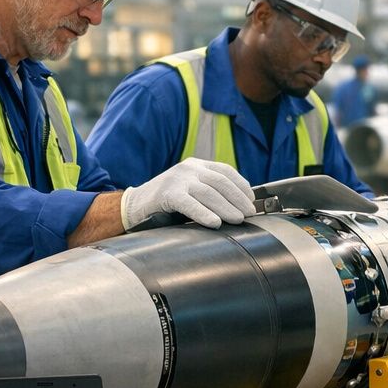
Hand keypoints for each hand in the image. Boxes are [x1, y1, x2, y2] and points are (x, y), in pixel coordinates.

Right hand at [120, 158, 254, 229]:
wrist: (135, 206)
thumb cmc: (168, 202)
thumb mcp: (191, 191)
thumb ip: (211, 193)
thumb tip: (239, 207)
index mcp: (197, 165)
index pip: (226, 171)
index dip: (241, 186)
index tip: (252, 200)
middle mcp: (189, 168)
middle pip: (220, 182)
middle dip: (238, 199)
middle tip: (249, 213)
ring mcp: (178, 179)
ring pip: (208, 193)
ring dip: (226, 207)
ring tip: (237, 219)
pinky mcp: (167, 194)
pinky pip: (189, 203)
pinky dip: (203, 213)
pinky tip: (214, 222)